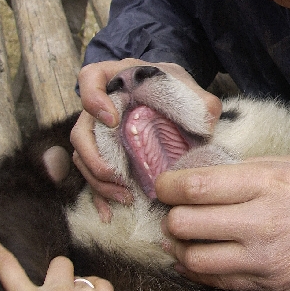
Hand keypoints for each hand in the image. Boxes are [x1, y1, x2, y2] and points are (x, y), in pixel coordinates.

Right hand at [73, 59, 221, 220]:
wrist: (169, 93)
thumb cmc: (172, 85)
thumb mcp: (186, 85)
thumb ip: (199, 97)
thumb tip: (208, 118)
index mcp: (115, 77)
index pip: (89, 78)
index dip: (93, 99)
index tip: (112, 119)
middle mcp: (100, 104)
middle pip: (81, 130)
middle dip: (94, 157)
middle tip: (115, 175)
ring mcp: (98, 131)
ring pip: (83, 157)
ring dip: (99, 181)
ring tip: (125, 196)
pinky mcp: (104, 153)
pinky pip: (92, 176)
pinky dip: (99, 195)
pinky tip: (108, 214)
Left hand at [156, 153, 289, 290]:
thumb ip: (251, 167)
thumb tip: (205, 171)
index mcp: (270, 182)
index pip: (195, 187)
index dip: (166, 184)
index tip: (164, 183)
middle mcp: (264, 221)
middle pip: (185, 224)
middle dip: (170, 214)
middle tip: (173, 208)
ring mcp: (266, 258)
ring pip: (192, 259)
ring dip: (179, 246)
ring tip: (183, 235)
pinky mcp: (270, 283)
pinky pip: (216, 281)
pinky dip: (198, 268)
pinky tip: (201, 254)